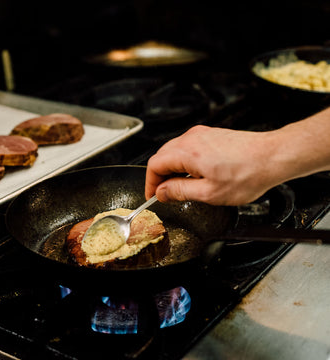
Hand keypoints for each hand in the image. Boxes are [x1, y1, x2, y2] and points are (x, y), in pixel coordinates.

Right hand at [145, 125, 280, 205]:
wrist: (273, 156)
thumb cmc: (248, 174)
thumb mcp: (209, 193)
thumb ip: (180, 192)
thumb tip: (162, 192)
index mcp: (187, 152)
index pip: (154, 165)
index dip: (150, 183)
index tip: (153, 196)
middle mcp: (191, 138)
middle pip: (162, 156)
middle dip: (160, 176)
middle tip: (165, 194)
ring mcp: (202, 134)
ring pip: (174, 151)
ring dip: (172, 169)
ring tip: (182, 187)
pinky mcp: (211, 135)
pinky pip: (188, 147)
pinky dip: (184, 162)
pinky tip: (195, 175)